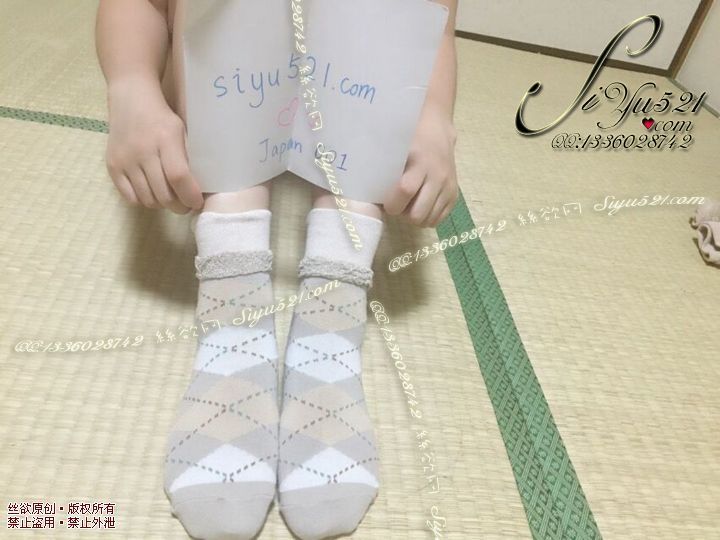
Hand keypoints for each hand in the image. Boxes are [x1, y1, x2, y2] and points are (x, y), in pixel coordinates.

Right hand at [104, 75, 203, 212]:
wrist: (131, 99)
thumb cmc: (162, 117)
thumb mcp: (182, 132)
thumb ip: (187, 159)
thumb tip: (198, 189)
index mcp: (166, 139)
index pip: (178, 177)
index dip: (190, 196)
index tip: (197, 202)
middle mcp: (143, 151)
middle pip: (163, 194)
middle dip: (179, 206)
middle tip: (185, 204)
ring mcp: (125, 160)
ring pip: (147, 199)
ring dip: (162, 205)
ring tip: (169, 198)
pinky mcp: (112, 166)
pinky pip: (129, 196)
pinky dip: (143, 200)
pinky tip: (151, 192)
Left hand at [383, 104, 458, 226]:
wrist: (437, 131)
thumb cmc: (409, 140)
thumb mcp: (395, 149)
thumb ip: (384, 169)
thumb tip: (367, 194)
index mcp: (420, 162)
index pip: (405, 190)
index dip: (393, 203)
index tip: (386, 203)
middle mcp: (437, 175)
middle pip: (419, 213)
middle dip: (404, 215)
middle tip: (398, 206)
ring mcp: (448, 186)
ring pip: (429, 219)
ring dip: (416, 218)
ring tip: (409, 205)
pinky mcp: (455, 194)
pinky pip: (440, 219)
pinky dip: (428, 217)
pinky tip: (421, 205)